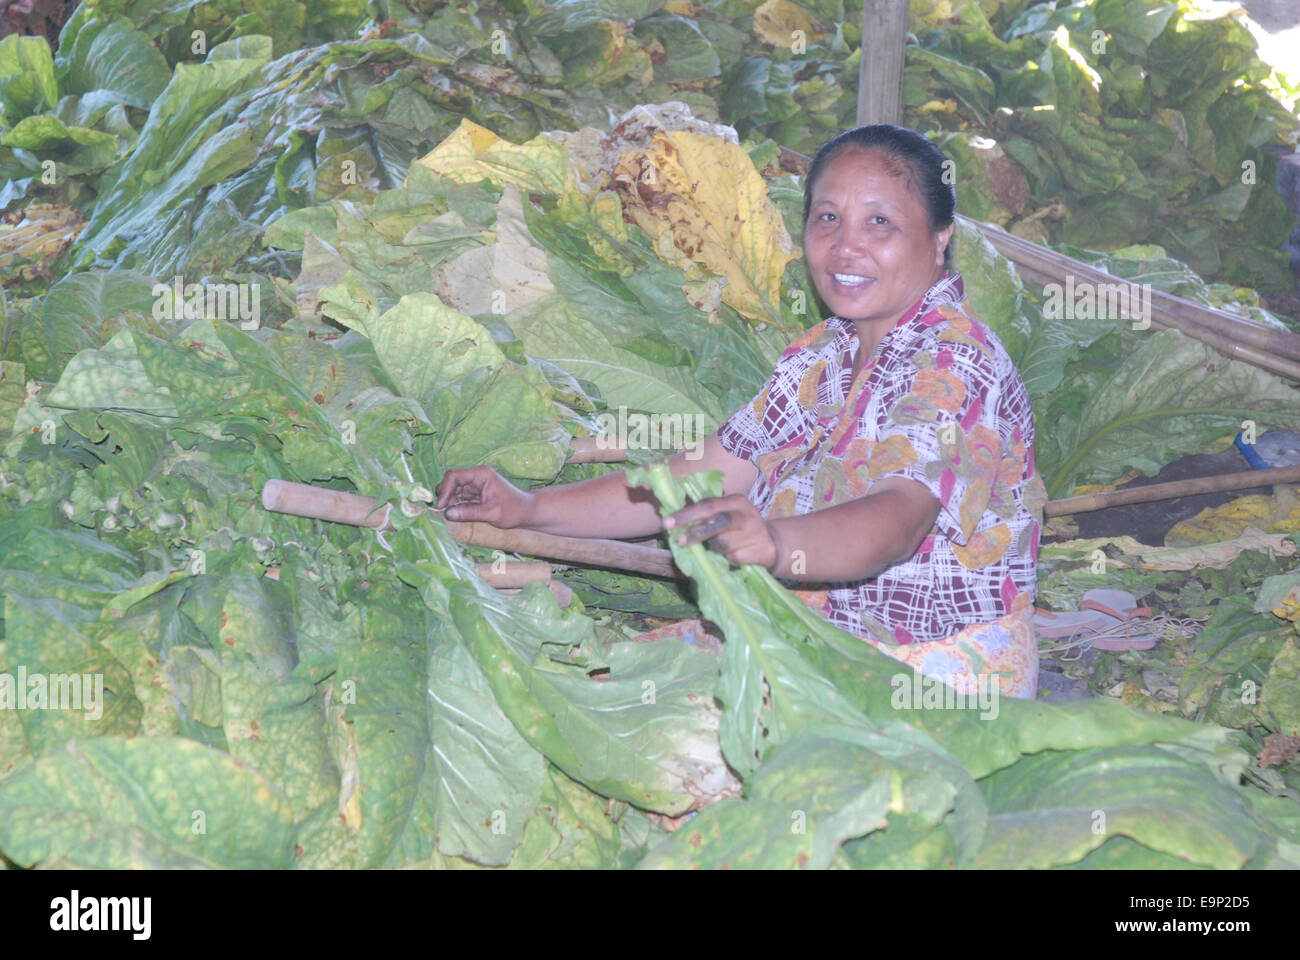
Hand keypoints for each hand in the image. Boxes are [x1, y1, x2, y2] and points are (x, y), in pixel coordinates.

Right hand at [434, 466, 534, 527]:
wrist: (527, 512)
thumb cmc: (514, 510)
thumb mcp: (492, 513)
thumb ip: (470, 513)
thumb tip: (447, 514)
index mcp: (481, 475)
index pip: (454, 475)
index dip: (445, 489)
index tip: (441, 506)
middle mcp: (476, 477)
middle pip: (451, 481)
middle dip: (445, 496)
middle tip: (443, 512)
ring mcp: (475, 485)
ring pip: (453, 490)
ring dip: (449, 502)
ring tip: (449, 515)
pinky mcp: (475, 494)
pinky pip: (459, 498)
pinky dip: (455, 506)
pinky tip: (455, 515)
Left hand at [664, 495, 779, 570]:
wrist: (770, 543)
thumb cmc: (739, 527)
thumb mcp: (727, 512)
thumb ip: (706, 513)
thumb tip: (674, 520)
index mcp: (736, 501)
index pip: (708, 505)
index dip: (686, 514)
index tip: (667, 523)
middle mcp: (745, 515)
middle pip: (718, 522)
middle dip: (696, 532)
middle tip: (680, 540)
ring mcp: (752, 534)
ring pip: (722, 543)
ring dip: (713, 547)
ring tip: (716, 546)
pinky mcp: (754, 552)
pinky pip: (730, 557)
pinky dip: (725, 558)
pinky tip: (730, 554)